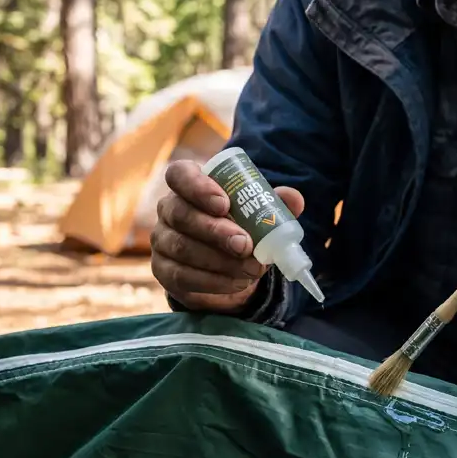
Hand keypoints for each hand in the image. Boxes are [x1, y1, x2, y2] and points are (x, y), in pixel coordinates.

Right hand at [150, 159, 304, 312]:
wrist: (228, 266)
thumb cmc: (241, 226)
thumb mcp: (258, 212)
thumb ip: (274, 202)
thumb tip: (294, 199)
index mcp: (188, 184)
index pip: (180, 174)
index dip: (198, 187)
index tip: (225, 204)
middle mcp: (168, 209)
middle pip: (180, 214)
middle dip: (215, 230)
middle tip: (245, 244)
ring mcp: (162, 241)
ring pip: (182, 247)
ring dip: (219, 260)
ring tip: (251, 269)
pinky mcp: (164, 271)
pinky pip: (181, 276)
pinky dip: (213, 282)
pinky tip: (237, 283)